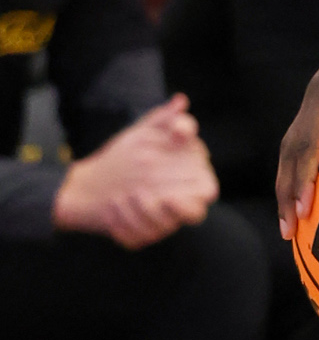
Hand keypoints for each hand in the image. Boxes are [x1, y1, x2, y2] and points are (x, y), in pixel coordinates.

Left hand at [54, 97, 218, 248]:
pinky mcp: (141, 236)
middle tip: (140, 193)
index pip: (208, 191)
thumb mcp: (144, 133)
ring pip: (162, 229)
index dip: (197, 188)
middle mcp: (180, 204)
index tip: (173, 191)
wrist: (90, 183)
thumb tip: (181, 102)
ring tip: (118, 197)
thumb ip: (165, 120)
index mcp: (190, 180)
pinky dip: (122, 224)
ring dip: (137, 213)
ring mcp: (162, 223)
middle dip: (166, 207)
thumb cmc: (125, 156)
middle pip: (192, 214)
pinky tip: (110, 208)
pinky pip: (138, 237)